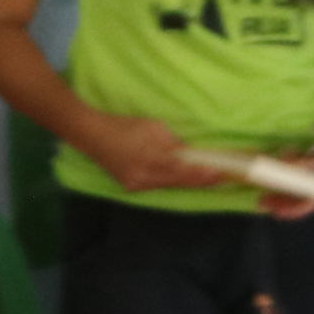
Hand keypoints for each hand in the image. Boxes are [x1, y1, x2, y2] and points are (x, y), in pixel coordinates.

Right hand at [80, 113, 212, 197]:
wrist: (92, 136)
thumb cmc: (125, 127)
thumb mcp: (154, 129)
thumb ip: (173, 144)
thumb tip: (191, 154)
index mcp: (149, 158)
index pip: (182, 170)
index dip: (202, 173)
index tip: (220, 172)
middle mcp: (143, 176)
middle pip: (178, 182)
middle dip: (200, 180)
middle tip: (221, 177)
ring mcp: (136, 185)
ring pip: (169, 185)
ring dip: (188, 181)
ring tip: (208, 178)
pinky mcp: (130, 187)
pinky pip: (157, 185)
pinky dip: (171, 181)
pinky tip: (184, 179)